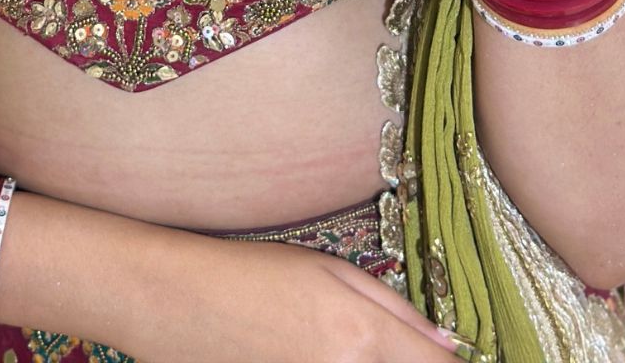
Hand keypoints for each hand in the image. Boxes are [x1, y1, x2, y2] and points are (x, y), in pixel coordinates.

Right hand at [137, 234, 471, 362]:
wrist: (173, 300)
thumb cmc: (249, 273)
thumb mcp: (329, 270)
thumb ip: (396, 312)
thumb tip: (449, 346)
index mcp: (362, 339)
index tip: (451, 358)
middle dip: (410, 362)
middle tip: (381, 344)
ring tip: (333, 343)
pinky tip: (310, 352)